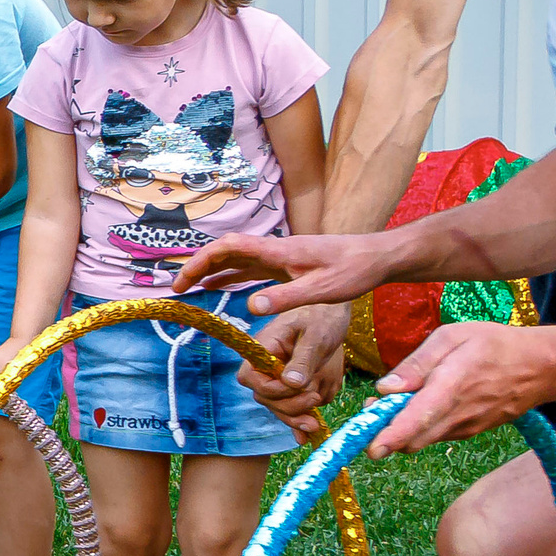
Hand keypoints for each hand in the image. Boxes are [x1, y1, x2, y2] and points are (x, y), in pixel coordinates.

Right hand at [174, 232, 391, 312]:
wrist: (378, 257)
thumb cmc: (355, 270)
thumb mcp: (322, 290)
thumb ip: (286, 298)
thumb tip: (250, 307)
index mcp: (277, 251)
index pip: (227, 248)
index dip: (200, 261)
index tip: (183, 281)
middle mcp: (273, 249)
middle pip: (224, 251)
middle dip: (197, 267)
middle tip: (177, 288)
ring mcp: (279, 256)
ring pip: (235, 259)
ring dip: (210, 271)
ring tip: (189, 289)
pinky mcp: (286, 264)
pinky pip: (248, 267)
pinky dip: (229, 276)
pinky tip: (220, 288)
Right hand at [233, 302, 347, 440]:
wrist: (334, 312)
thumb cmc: (322, 316)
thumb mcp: (316, 336)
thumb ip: (303, 360)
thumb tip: (291, 383)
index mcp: (262, 349)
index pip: (250, 378)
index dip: (271, 389)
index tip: (297, 386)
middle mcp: (266, 366)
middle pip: (265, 398)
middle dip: (289, 405)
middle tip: (314, 397)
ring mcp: (279, 377)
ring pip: (279, 407)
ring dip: (297, 416)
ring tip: (316, 421)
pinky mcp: (293, 386)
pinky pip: (292, 408)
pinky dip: (298, 423)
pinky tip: (306, 436)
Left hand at [367, 322, 555, 456]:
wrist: (540, 366)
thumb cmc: (493, 344)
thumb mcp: (452, 336)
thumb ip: (417, 363)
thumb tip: (384, 388)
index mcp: (452, 385)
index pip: (419, 417)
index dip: (394, 435)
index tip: (372, 448)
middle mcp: (460, 414)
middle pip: (413, 438)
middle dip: (384, 431)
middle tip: (373, 407)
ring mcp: (467, 427)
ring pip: (423, 439)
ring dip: (401, 428)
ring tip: (397, 400)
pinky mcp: (471, 432)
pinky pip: (436, 435)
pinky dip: (420, 426)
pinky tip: (421, 404)